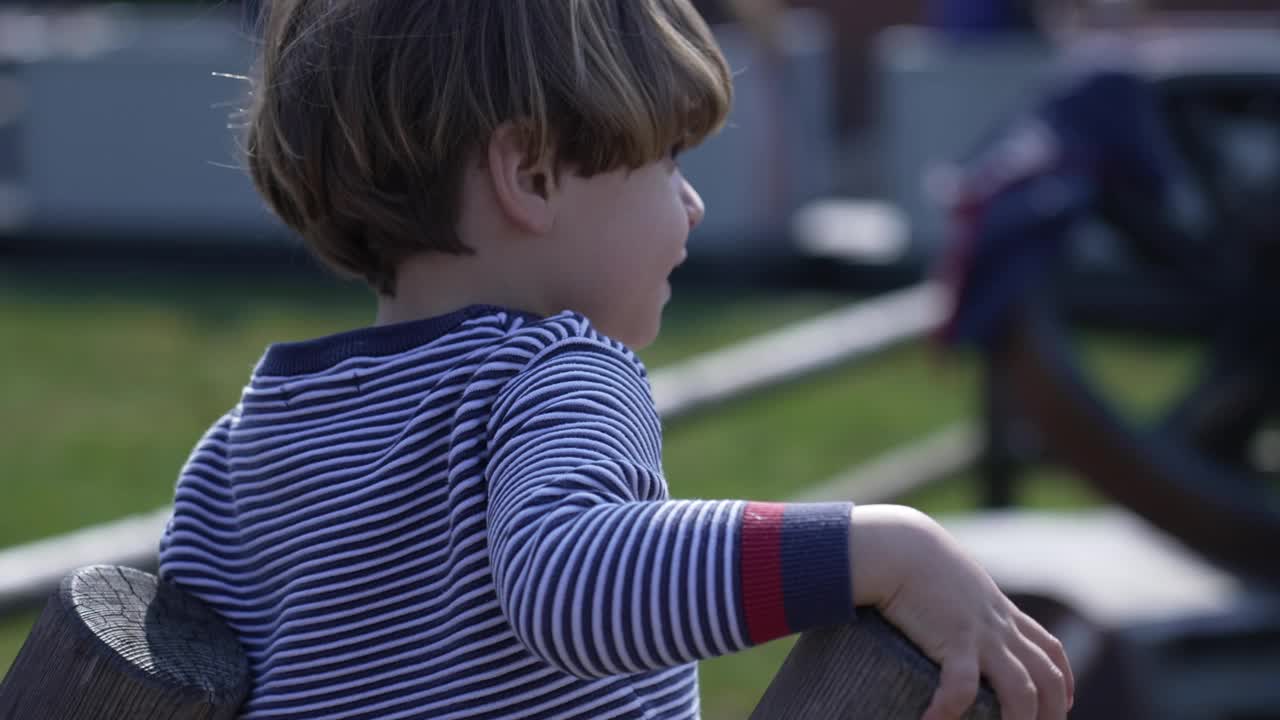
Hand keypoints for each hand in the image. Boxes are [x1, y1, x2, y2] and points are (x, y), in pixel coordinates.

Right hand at [849, 505, 1073, 718]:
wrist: (901, 546)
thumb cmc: (915, 559)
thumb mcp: (951, 577)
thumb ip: (959, 597)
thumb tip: (945, 609)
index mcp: (1002, 612)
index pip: (1050, 649)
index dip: (1065, 681)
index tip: (1065, 705)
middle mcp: (1000, 627)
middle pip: (1048, 677)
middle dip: (1052, 713)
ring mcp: (982, 635)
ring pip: (1022, 690)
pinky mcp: (954, 641)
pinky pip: (962, 687)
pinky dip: (951, 710)